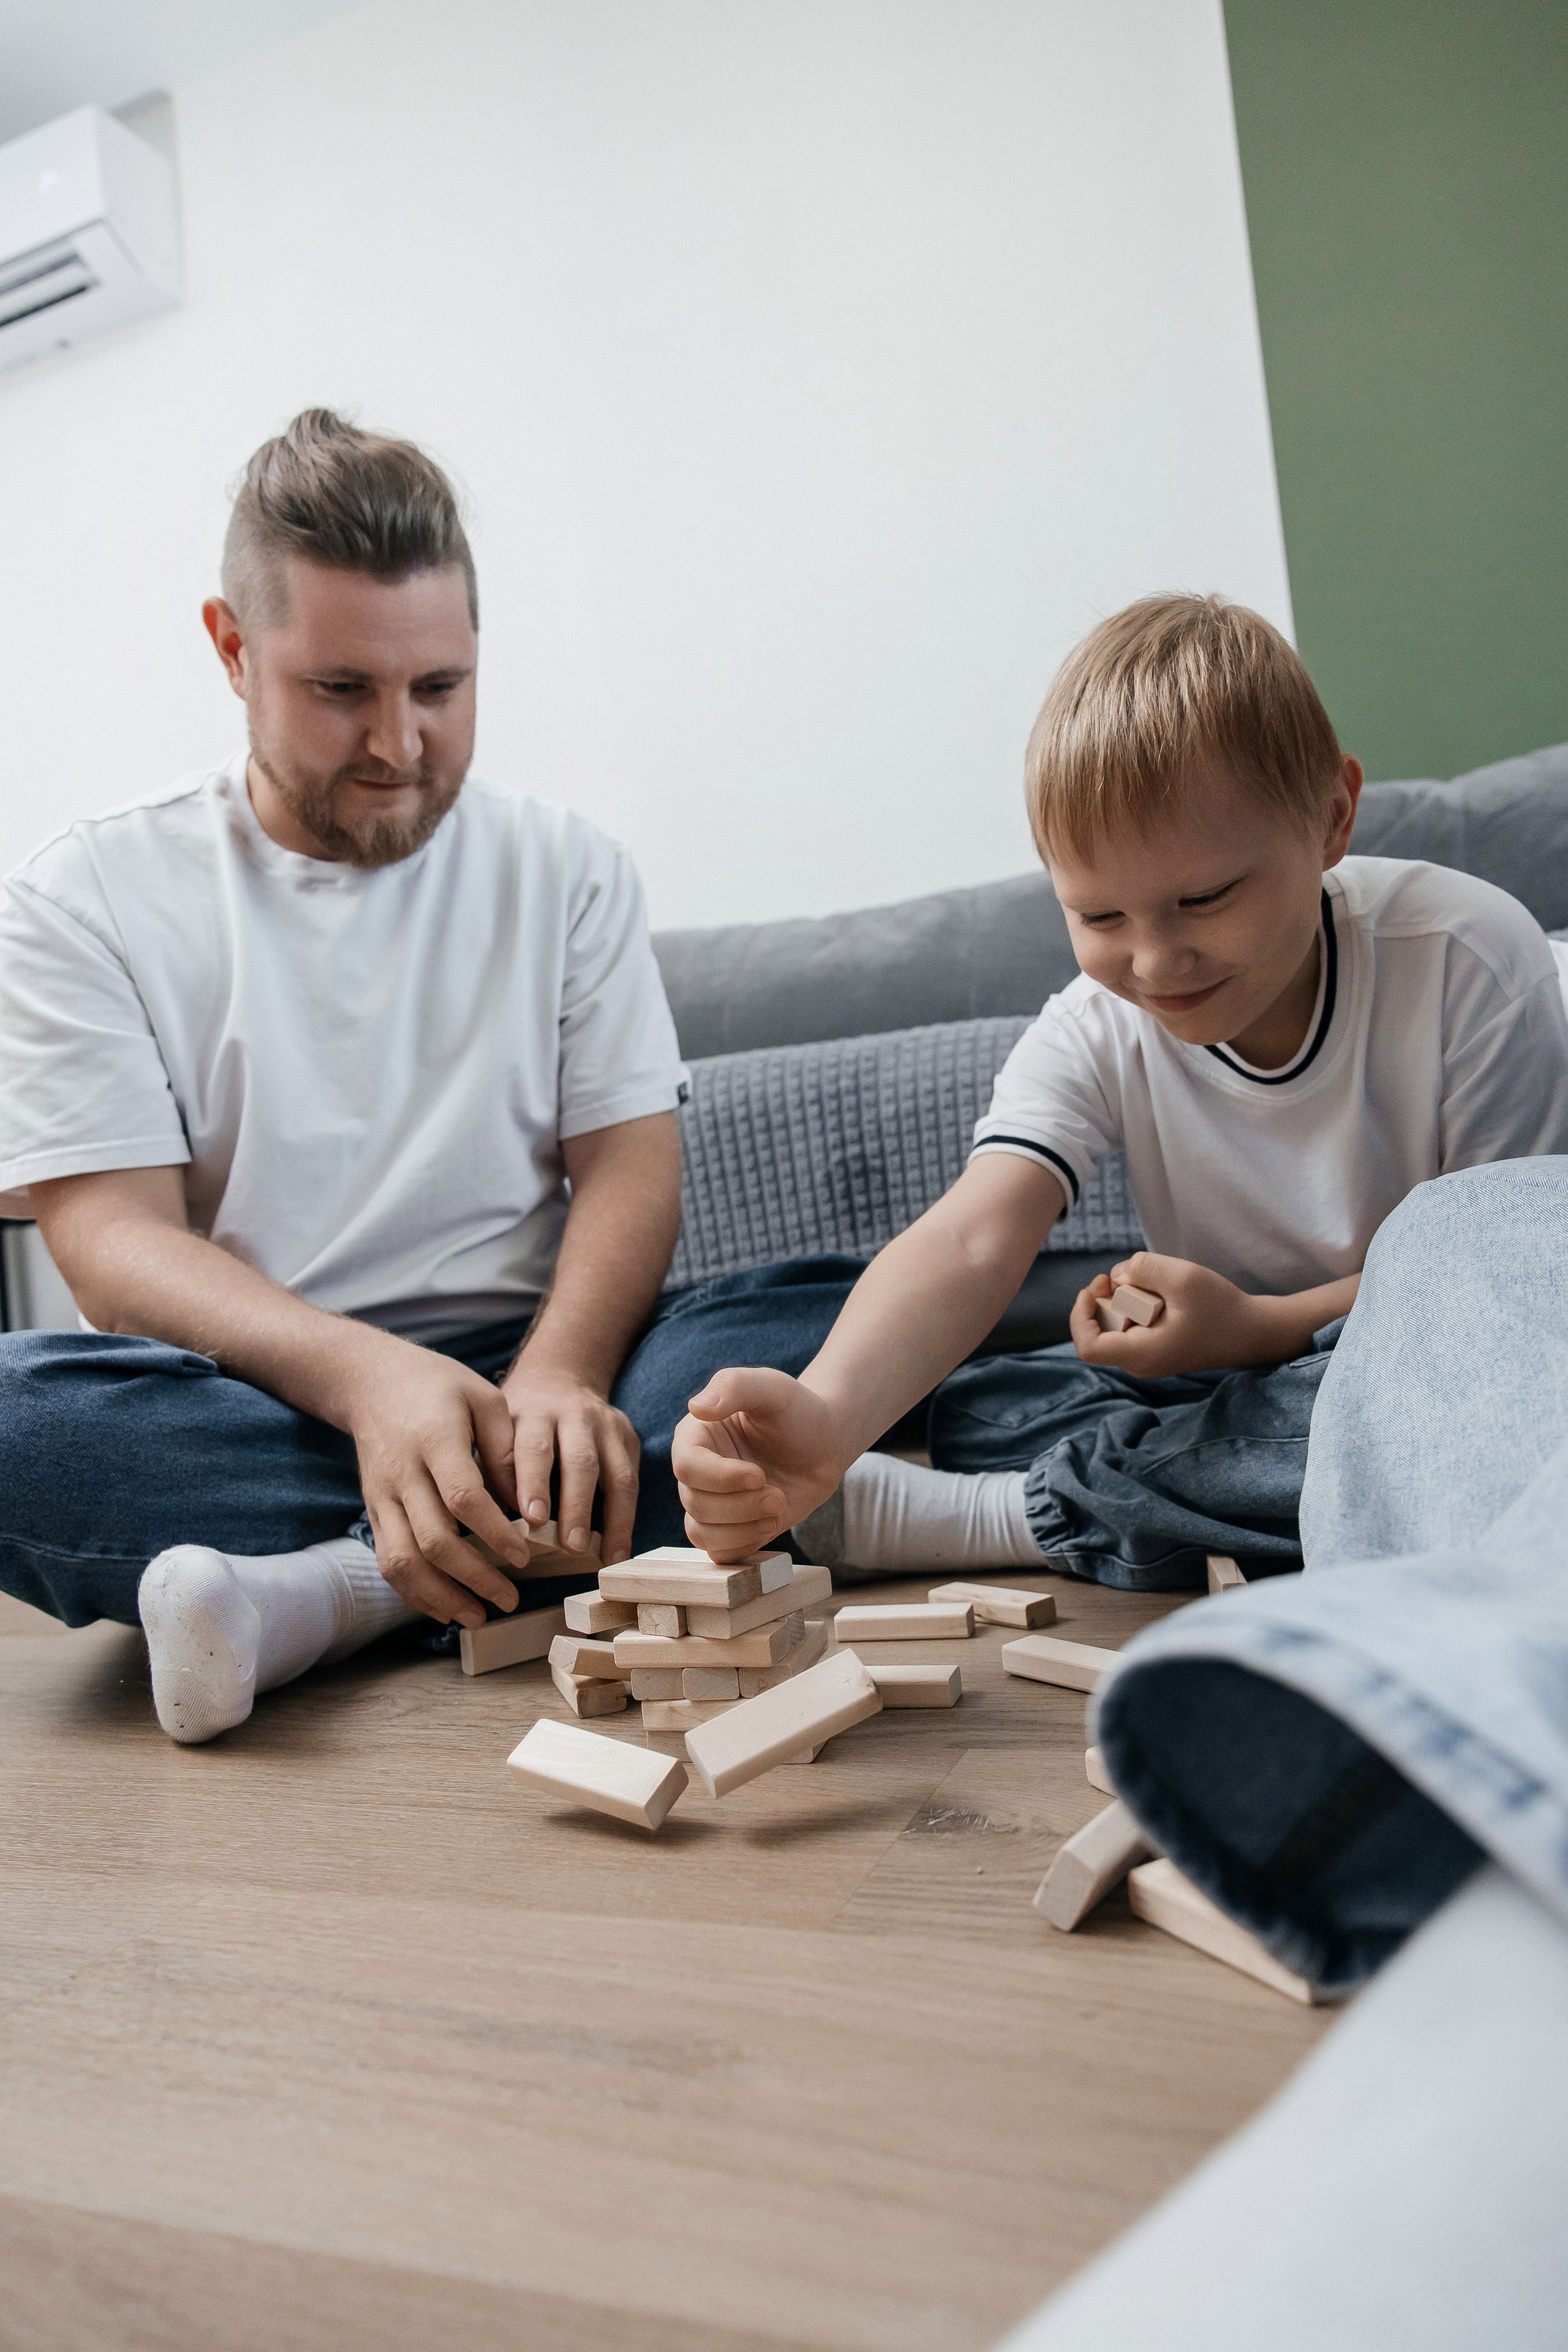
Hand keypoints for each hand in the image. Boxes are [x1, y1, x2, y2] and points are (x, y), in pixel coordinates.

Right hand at [341, 1330, 534, 1627]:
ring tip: (478, 1616)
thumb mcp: (483, 1398)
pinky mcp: (373, 1512)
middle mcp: (402, 1473)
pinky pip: (388, 1562)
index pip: (462, 1498)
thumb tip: (526, 1506)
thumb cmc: (438, 1386)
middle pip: (432, 1540)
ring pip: (402, 1561)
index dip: (494, 1533)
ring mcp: (382, 1497)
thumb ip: (507, 1449)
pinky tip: (444, 1609)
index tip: (524, 1556)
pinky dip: (414, 1592)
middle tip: (511, 1597)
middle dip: (474, 1577)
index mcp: (434, 1439)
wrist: (372, 1382)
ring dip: (441, 1597)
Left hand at [501, 1365, 640, 1564]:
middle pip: (581, 1461)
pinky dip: (627, 1519)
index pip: (534, 1448)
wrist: (558, 1379)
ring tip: (606, 1557)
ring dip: (612, 1518)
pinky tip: (619, 1551)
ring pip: (616, 1473)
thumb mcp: (498, 1433)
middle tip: (572, 1546)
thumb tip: (490, 1529)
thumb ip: (495, 1473)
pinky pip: (632, 1482)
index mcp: (534, 1415)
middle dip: (577, 1505)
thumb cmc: (517, 1423)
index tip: (532, 1518)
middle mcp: (574, 1416)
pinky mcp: (628, 1438)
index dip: (534, 1483)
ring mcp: (607, 1426)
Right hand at [674, 1368, 849, 1561]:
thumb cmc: (798, 1412)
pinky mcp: (728, 1528)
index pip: (687, 1467)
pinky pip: (718, 1552)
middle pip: (696, 1503)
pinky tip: (770, 1524)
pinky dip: (743, 1545)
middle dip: (742, 1505)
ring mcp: (710, 1502)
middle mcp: (696, 1471)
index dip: (721, 1478)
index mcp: (695, 1435)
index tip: (759, 1475)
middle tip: (778, 1495)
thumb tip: (697, 1405)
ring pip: (701, 1532)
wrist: (825, 1444)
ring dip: (743, 1529)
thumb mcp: (772, 1388)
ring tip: (777, 1508)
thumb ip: (734, 1386)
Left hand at [1069, 1251, 1283, 1376]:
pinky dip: (1136, 1306)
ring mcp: (1149, 1359)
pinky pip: (1132, 1327)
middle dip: (1103, 1299)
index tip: (1097, 1287)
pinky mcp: (1158, 1350)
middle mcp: (1140, 1364)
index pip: (1087, 1346)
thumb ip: (1143, 1268)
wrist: (1254, 1331)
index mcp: (1141, 1355)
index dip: (1080, 1314)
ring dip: (1122, 1301)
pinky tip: (1159, 1293)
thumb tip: (1116, 1276)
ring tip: (1152, 1285)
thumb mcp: (1182, 1278)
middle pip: (1099, 1331)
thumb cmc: (1221, 1307)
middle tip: (1126, 1276)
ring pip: (1115, 1327)